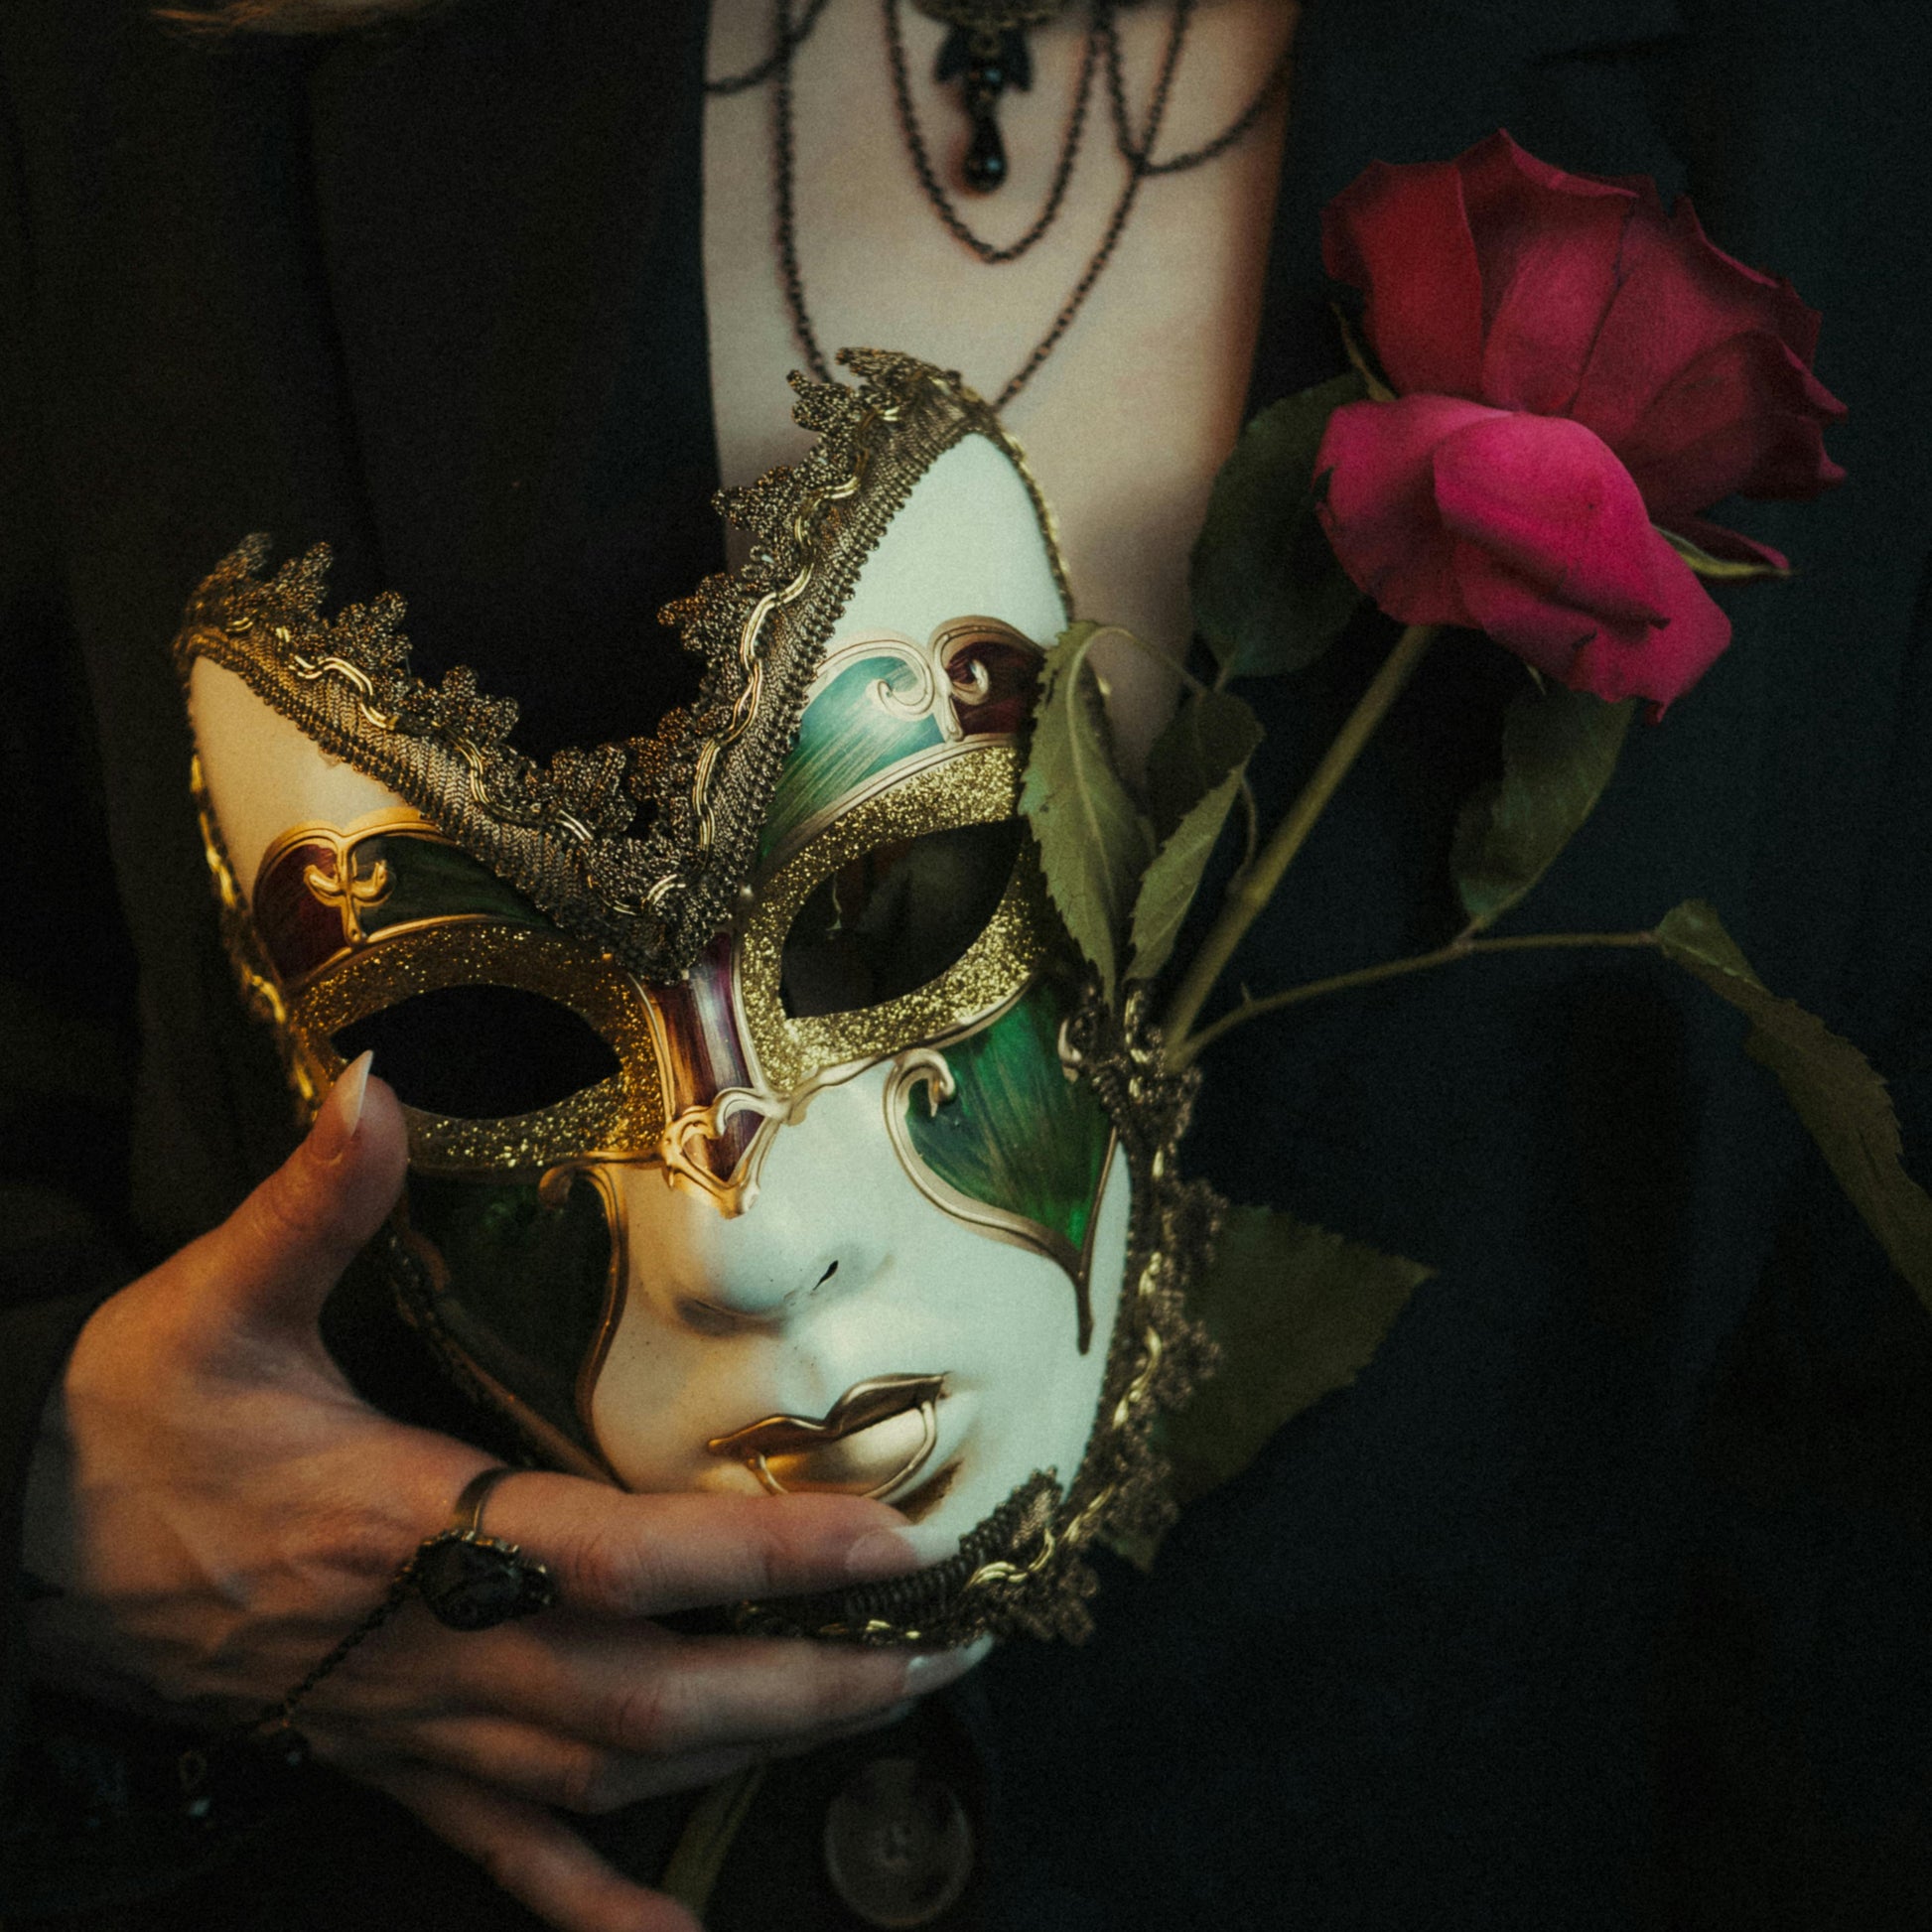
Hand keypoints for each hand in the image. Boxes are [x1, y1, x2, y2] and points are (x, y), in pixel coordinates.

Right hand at [23, 1056, 982, 1931]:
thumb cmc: (124, 1430)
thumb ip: (315, 1203)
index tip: (894, 1538)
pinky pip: (508, 1860)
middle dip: (816, 1680)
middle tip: (948, 1647)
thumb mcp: (210, 1303)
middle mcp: (436, 1648)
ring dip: (760, 1752)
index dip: (766, 1555)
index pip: (628, 1554)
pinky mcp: (391, 1763)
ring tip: (884, 1713)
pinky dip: (597, 1909)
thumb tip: (377, 1086)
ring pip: (616, 1772)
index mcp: (410, 1527)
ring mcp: (418, 1727)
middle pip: (657, 1695)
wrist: (19, 1555)